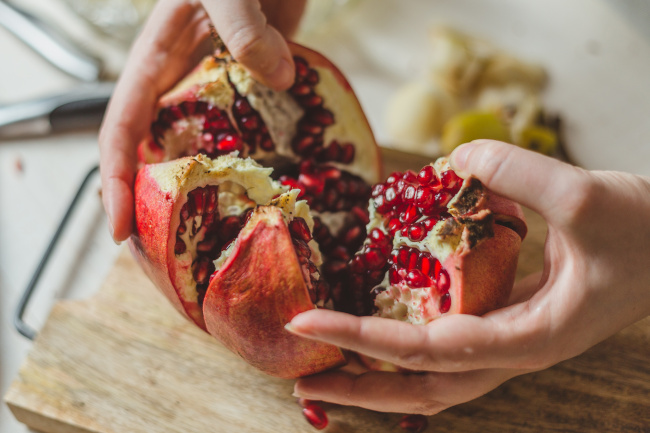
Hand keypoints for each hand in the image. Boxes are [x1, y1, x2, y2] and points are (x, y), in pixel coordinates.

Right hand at [99, 0, 304, 241]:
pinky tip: (276, 189)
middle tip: (171, 254)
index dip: (115, 182)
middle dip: (157, 202)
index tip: (120, 229)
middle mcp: (185, 81)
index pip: (122, 130)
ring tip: (222, 237)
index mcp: (158, 61)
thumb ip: (244, 28)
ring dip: (210, 190)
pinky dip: (260, 159)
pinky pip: (255, 130)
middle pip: (158, 151)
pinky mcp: (259, 85)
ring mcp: (224, 87)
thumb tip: (276, 80)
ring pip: (206, 149)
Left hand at [286, 139, 649, 413]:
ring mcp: (507, 339)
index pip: (429, 349)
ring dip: (379, 376)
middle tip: (302, 380)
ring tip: (326, 368)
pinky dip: (405, 346)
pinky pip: (445, 344)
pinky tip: (376, 328)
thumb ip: (520, 175)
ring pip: (433, 375)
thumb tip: (449, 163)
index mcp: (528, 339)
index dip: (364, 337)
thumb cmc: (644, 232)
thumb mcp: (588, 196)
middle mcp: (511, 350)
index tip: (309, 321)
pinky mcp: (505, 319)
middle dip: (360, 389)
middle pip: (423, 388)